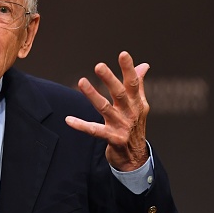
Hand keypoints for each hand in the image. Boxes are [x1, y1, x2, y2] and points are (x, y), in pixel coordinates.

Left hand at [65, 51, 149, 171]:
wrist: (135, 158)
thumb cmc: (134, 127)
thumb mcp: (139, 106)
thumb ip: (138, 85)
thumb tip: (144, 66)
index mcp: (136, 103)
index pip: (133, 82)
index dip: (129, 68)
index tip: (123, 54)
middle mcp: (130, 113)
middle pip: (119, 93)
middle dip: (110, 79)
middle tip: (99, 66)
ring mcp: (121, 126)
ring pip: (105, 108)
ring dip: (92, 95)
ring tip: (81, 82)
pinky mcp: (113, 139)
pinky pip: (94, 130)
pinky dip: (81, 125)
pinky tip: (68, 120)